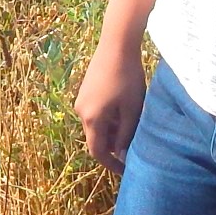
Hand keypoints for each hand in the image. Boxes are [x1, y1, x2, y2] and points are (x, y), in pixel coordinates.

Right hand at [73, 37, 146, 170]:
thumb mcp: (131, 109)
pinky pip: (95, 113)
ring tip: (132, 125)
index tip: (125, 170)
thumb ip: (126, 134)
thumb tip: (123, 154)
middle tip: (134, 146)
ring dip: (112, 130)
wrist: (116, 45)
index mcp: (92, 119)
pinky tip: (124, 109)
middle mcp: (81, 112)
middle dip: (113, 145)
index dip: (111, 164)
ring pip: (96, 125)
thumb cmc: (127, 77)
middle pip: (96, 138)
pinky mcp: (85, 91)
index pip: (98, 151)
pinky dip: (108, 118)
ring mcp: (81, 100)